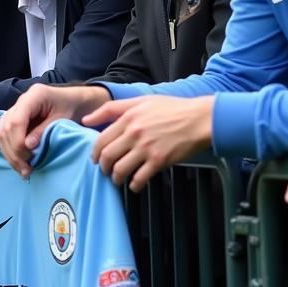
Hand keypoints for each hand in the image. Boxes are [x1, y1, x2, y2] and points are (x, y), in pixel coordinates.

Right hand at [0, 84, 110, 176]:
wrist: (74, 101)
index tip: (28, 157)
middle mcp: (21, 100)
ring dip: (9, 153)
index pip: (16, 120)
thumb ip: (44, 131)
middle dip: (13, 151)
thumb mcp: (62, 119)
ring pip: (1, 132)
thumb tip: (27, 146)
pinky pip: (4, 134)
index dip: (18, 141)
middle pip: (6, 128)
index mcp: (34, 95)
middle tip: (25, 169)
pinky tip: (18, 162)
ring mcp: (15, 108)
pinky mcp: (13, 118)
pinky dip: (9, 149)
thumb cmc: (72, 108)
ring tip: (22, 169)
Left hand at [83, 95, 214, 190]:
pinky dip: (134, 185)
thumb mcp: (141, 101)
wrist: (201, 118)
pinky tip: (135, 185)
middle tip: (105, 171)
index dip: (95, 153)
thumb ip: (112, 109)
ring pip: (120, 169)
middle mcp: (134, 133)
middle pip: (107, 156)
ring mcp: (146, 148)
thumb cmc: (173, 108)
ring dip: (115, 178)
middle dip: (103, 167)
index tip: (96, 159)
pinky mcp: (159, 160)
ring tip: (118, 179)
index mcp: (128, 118)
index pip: (101, 139)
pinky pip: (139, 178)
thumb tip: (86, 120)